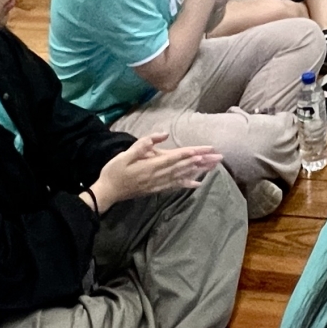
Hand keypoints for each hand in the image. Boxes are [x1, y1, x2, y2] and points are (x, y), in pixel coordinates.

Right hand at [90, 131, 223, 205]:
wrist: (107, 193)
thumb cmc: (113, 171)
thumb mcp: (124, 155)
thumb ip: (143, 145)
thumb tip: (162, 135)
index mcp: (151, 166)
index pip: (175, 157)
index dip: (191, 153)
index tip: (205, 150)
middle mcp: (158, 176)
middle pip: (184, 166)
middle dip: (202, 161)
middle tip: (218, 157)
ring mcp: (158, 184)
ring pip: (183, 175)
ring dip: (198, 170)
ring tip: (213, 166)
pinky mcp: (156, 189)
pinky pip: (175, 186)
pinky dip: (187, 184)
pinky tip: (198, 184)